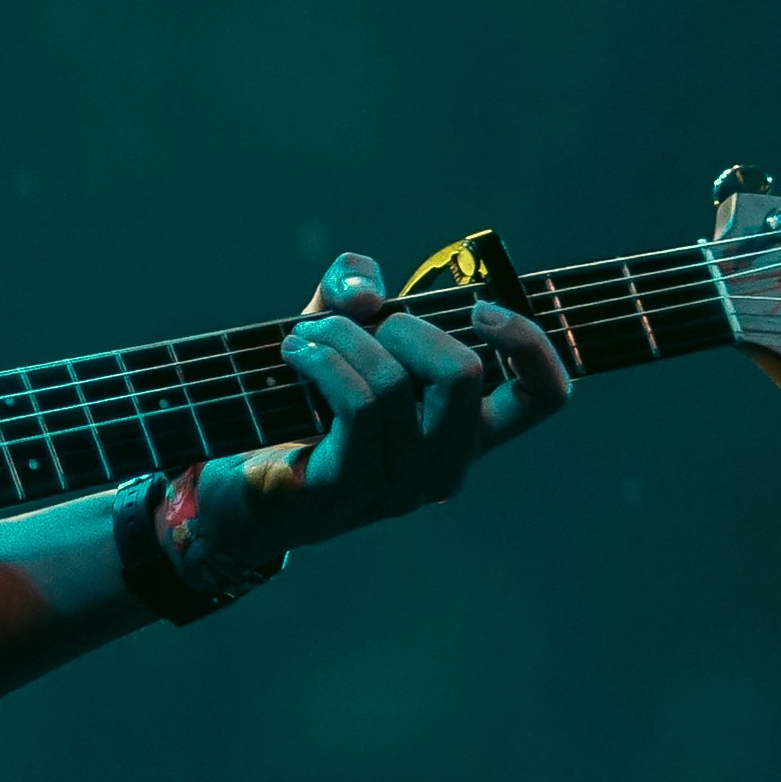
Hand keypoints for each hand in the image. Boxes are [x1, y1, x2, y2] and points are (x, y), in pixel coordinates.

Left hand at [181, 252, 569, 560]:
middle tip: (354, 323)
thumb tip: (365, 290)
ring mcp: (398, 487)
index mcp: (465, 432)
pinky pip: (355, 404)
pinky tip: (295, 352)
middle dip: (405, 323)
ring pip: (394, 384)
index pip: (544, 396)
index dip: (530, 342)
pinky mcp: (346, 491)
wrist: (236, 489)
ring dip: (342, 336)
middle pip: (464, 374)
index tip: (480, 307)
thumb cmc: (299, 407)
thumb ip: (353, 290)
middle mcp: (444, 467)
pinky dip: (323, 359)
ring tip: (307, 334)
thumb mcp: (333, 332)